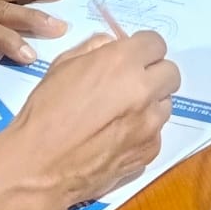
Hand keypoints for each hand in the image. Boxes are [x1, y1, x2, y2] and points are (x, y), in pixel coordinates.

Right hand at [7, 29, 177, 209]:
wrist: (40, 166)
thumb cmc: (44, 112)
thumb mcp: (61, 66)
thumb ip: (93, 49)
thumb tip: (112, 46)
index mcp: (121, 63)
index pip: (156, 43)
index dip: (142, 49)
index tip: (131, 57)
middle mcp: (143, 91)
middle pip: (171, 73)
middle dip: (153, 74)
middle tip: (130, 83)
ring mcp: (150, 124)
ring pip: (165, 104)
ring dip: (149, 103)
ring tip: (120, 114)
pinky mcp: (149, 152)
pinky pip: (156, 133)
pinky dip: (142, 132)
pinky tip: (116, 138)